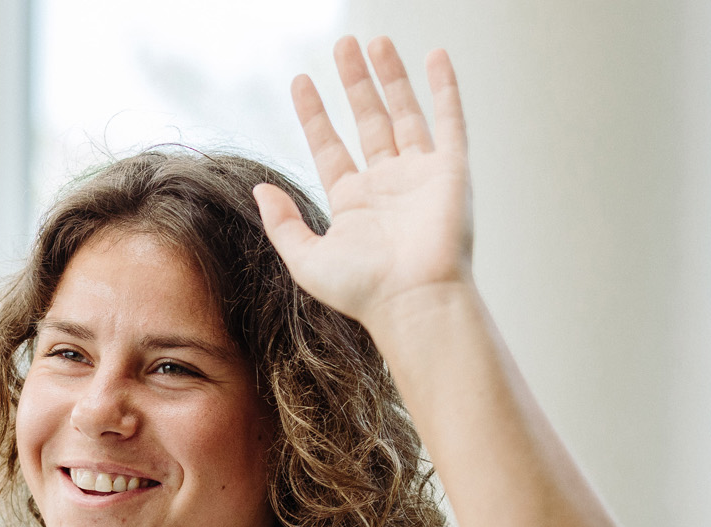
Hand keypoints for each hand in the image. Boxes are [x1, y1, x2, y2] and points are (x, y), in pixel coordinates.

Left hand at [256, 36, 474, 333]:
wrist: (412, 301)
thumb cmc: (362, 290)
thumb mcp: (306, 258)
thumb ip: (282, 223)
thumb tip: (259, 190)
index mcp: (352, 202)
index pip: (329, 145)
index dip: (314, 113)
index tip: (300, 82)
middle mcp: (386, 184)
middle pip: (367, 119)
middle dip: (354, 82)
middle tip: (343, 45)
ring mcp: (419, 175)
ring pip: (403, 112)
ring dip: (390, 76)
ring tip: (375, 41)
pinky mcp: (450, 171)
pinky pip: (448, 120)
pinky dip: (444, 88)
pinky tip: (436, 57)